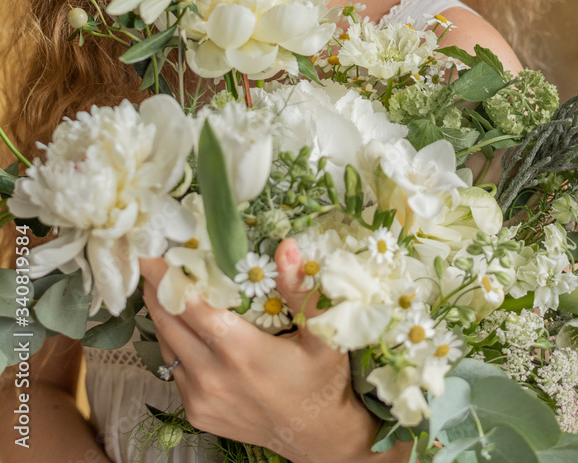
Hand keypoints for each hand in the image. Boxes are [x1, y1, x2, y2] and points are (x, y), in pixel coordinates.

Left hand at [140, 239, 384, 462]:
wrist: (316, 437)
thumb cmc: (322, 381)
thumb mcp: (323, 334)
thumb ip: (299, 289)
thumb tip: (286, 245)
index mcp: (240, 350)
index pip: (188, 304)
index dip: (166, 276)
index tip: (149, 250)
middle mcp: (211, 375)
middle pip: (167, 321)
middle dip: (156, 287)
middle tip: (150, 257)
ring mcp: (199, 398)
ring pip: (165, 345)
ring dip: (161, 313)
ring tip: (163, 284)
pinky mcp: (196, 413)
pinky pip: (174, 368)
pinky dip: (173, 342)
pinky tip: (182, 324)